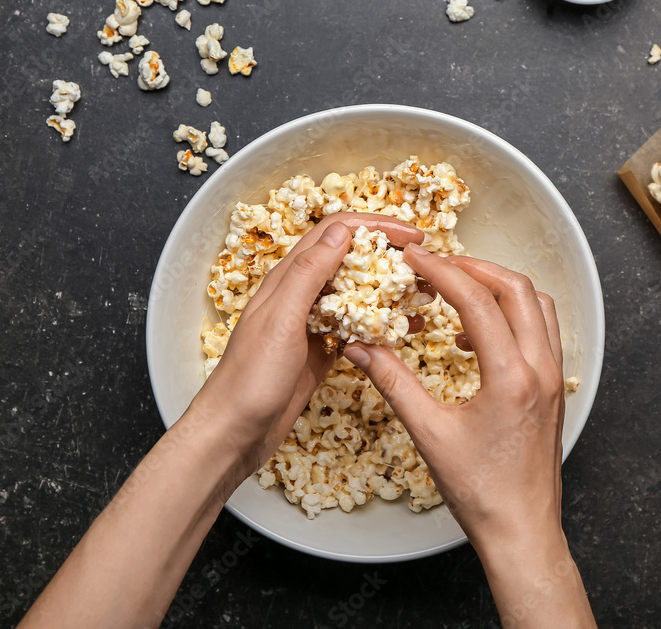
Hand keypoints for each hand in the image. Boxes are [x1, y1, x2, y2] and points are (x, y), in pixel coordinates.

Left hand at [191, 213, 423, 476]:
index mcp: (288, 278)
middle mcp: (301, 295)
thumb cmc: (249, 378)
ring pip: (357, 294)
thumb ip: (308, 273)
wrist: (233, 433)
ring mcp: (312, 324)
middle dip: (389, 256)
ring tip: (423, 297)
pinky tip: (402, 332)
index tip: (413, 236)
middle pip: (351, 259)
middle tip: (427, 266)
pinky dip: (381, 324)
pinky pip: (357, 329)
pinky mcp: (322, 352)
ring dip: (389, 290)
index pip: (336, 233)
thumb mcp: (281, 318)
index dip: (376, 227)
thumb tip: (342, 232)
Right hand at [342, 245, 594, 626]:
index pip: (477, 301)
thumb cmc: (479, 491)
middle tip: (436, 266)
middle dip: (474, 269)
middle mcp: (541, 369)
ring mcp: (553, 378)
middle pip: (516, 289)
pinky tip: (477, 336)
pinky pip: (541, 331)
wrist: (520, 529)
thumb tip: (360, 347)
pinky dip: (512, 316)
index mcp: (511, 377)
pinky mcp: (553, 389)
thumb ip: (393, 382)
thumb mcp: (428, 433)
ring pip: (536, 305)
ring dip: (498, 288)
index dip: (442, 272)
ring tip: (458, 292)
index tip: (415, 259)